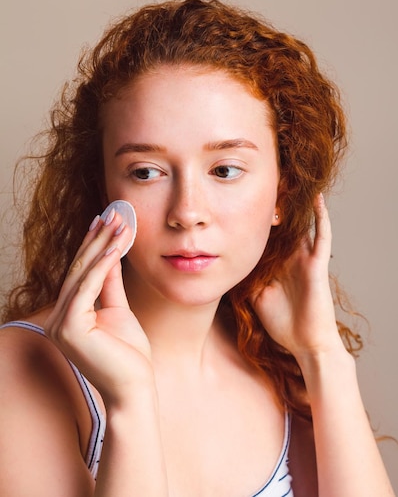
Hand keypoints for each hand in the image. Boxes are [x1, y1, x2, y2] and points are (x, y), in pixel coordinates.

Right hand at [45, 210, 153, 406]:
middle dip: (98, 239)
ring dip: (102, 245)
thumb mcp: (119, 310)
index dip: (94, 245)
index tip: (106, 221)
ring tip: (118, 223)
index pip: (80, 274)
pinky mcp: (69, 327)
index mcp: (66, 316)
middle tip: (113, 214)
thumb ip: (111, 284)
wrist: (135, 388)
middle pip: (79, 270)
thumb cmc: (129, 355)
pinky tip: (115, 246)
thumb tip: (112, 254)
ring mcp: (59, 324)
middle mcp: (57, 319)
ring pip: (83, 274)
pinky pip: (88, 287)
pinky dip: (103, 265)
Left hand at [251, 194, 344, 362]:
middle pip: (282, 225)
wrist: (305, 343)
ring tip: (289, 180)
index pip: (266, 235)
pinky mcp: (317, 263)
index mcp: (276, 263)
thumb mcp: (254, 296)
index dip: (255, 219)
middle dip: (273, 206)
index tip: (239, 200)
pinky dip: (321, 217)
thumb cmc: (282, 323)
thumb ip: (244, 278)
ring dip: (296, 205)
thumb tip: (222, 265)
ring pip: (301, 224)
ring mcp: (305, 258)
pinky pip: (322, 236)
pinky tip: (317, 199)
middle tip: (262, 182)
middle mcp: (291, 256)